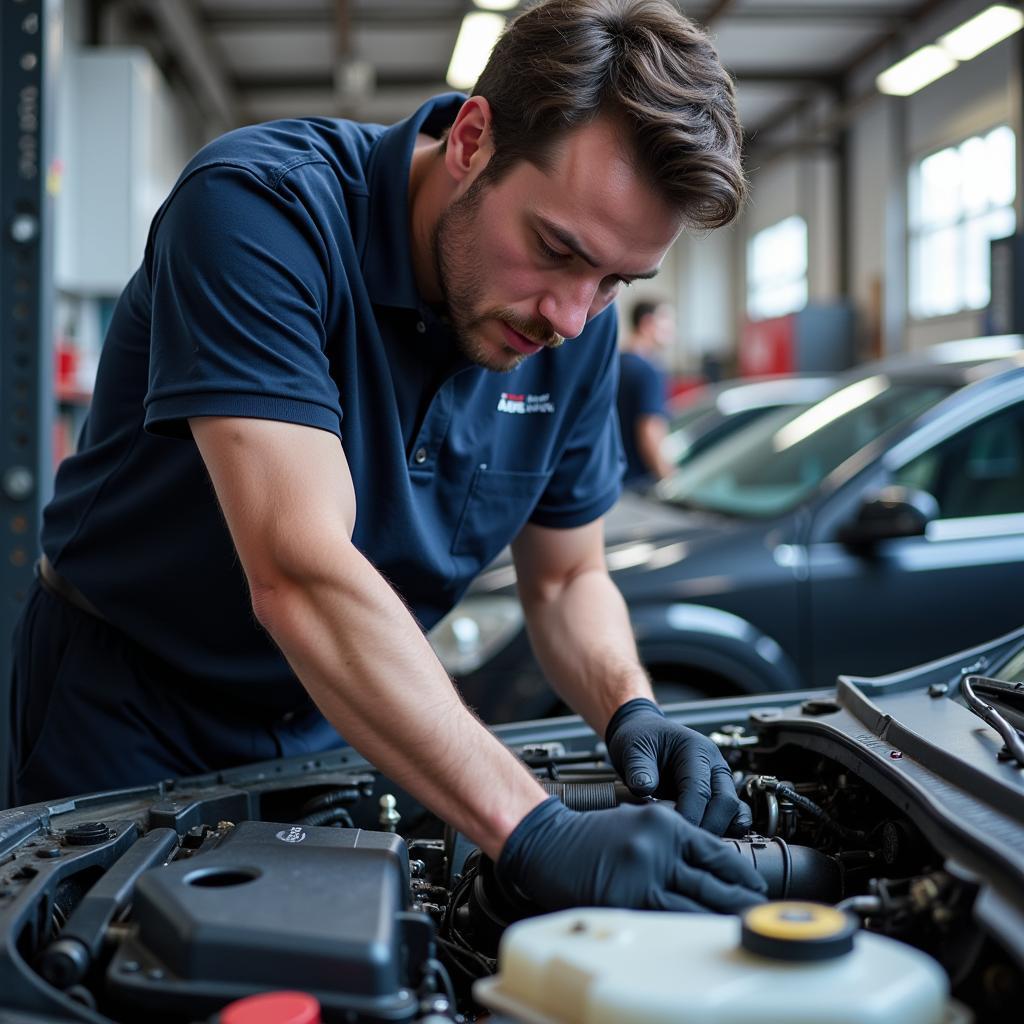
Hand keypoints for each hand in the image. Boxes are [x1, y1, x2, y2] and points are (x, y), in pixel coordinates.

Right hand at [497, 797, 766, 912]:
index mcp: (664, 823)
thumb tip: (712, 871)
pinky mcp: (627, 901)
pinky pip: (669, 920)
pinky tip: (702, 932)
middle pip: (714, 880)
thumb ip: (674, 841)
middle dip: (741, 899)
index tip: (755, 886)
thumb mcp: (639, 822)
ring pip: (698, 904)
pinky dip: (691, 927)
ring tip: (741, 925)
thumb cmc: (590, 834)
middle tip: (758, 910)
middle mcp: (658, 847)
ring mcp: (643, 875)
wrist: (548, 841)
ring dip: (723, 917)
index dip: (741, 874)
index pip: (716, 851)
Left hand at [606, 697, 751, 834]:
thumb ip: (638, 768)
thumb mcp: (633, 748)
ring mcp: (719, 780)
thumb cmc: (641, 739)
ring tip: (693, 844)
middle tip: (683, 844)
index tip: (673, 833)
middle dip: (707, 827)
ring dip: (718, 830)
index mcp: (696, 749)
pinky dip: (728, 829)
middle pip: (725, 802)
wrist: (644, 734)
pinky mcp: (718, 793)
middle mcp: (714, 764)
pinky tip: (708, 840)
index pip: (699, 788)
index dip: (688, 814)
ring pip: (733, 810)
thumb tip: (644, 789)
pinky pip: (734, 813)